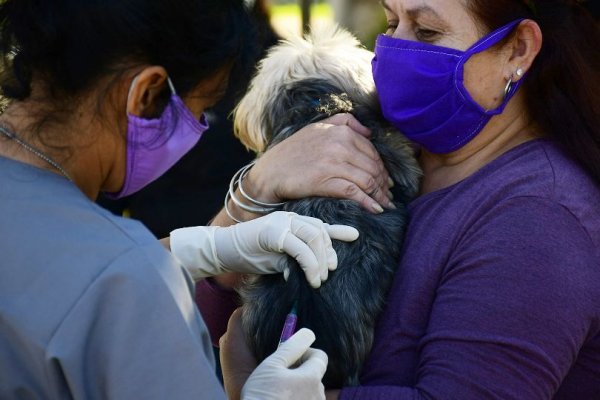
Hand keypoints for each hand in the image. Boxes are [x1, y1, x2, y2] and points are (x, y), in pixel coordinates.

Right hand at [170, 211, 358, 287]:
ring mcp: (281, 223)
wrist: (223, 251)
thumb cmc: (250, 256)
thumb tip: (317, 272)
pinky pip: (299, 248)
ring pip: (313, 238)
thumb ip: (297, 260)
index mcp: (292, 221)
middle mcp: (289, 218)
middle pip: (320, 231)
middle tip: (330, 271)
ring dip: (320, 261)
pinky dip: (308, 264)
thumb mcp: (279, 258)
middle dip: (328, 252)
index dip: (338, 231)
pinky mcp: (273, 232)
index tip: (355, 236)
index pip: (319, 225)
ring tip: (319, 279)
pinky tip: (309, 277)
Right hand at [219, 309, 331, 399]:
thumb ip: (292, 346)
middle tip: (279, 376)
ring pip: (310, 392)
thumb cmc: (261, 395)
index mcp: (311, 379)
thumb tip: (308, 333)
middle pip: (314, 375)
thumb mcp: (272, 365)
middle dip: (300, 372)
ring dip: (298, 389)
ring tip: (277, 393)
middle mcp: (318, 396)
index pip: (320, 356)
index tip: (290, 358)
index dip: (306, 352)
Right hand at [246, 113, 393, 212]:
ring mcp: (333, 162)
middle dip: (384, 183)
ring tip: (385, 204)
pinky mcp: (326, 181)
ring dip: (380, 195)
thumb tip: (369, 132)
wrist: (269, 173)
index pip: (371, 151)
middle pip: (373, 166)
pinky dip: (369, 202)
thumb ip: (343, 122)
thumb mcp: (316, 128)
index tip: (386, 181)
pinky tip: (376, 209)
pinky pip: (355, 191)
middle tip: (388, 195)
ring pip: (367, 179)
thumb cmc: (292, 153)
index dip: (382, 168)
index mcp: (339, 131)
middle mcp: (338, 144)